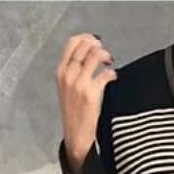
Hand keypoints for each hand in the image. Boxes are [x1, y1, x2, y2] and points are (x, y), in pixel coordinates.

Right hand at [56, 33, 117, 169]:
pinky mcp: (90, 94)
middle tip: (105, 54)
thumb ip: (74, 70)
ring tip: (109, 63)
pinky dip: (112, 73)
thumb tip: (90, 51)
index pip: (72, 43)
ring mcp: (79, 85)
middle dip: (98, 45)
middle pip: (85, 46)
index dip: (87, 38)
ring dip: (106, 56)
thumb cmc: (73, 112)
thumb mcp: (66, 88)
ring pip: (95, 56)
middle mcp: (68, 76)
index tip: (96, 42)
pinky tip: (112, 77)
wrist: (75, 136)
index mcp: (61, 72)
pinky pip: (105, 74)